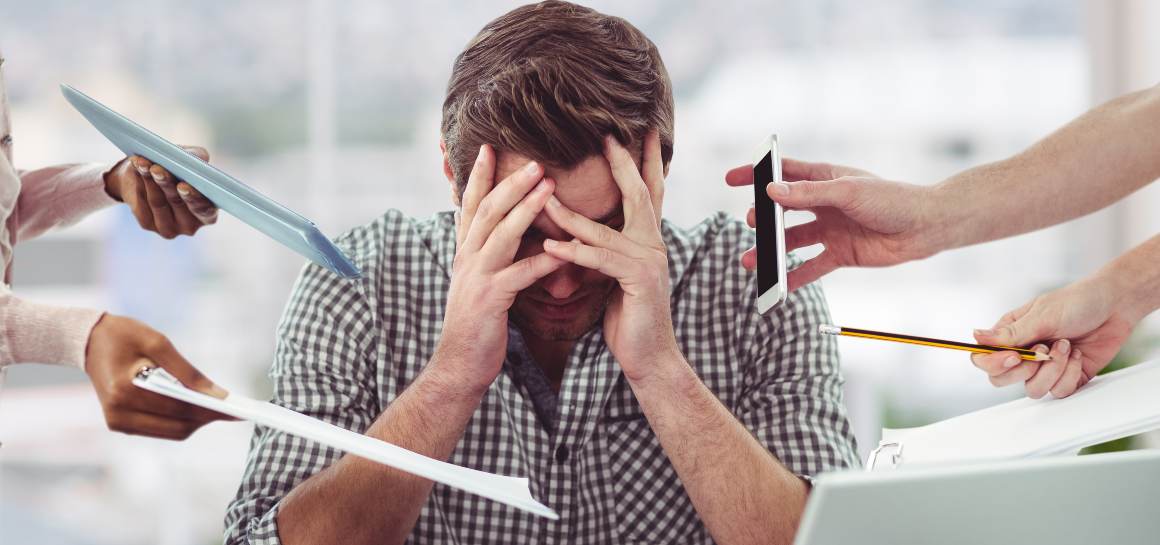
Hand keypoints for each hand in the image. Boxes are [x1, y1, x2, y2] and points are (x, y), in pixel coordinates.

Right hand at [84, 314, 232, 439]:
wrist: (89, 341)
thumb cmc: (124, 335)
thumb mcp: (158, 343)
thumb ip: (188, 372)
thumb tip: (217, 395)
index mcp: (125, 391)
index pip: (178, 409)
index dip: (210, 411)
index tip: (236, 410)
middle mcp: (118, 414)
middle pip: (177, 427)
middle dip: (206, 418)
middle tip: (232, 409)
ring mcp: (117, 422)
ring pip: (171, 432)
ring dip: (195, 421)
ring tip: (217, 407)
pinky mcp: (120, 424)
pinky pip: (160, 429)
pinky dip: (180, 420)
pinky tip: (195, 406)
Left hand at [104, 146, 217, 238]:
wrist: (148, 177)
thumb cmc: (177, 168)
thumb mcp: (191, 159)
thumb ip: (199, 158)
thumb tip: (198, 158)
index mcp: (208, 213)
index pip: (205, 210)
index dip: (194, 198)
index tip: (183, 185)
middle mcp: (190, 225)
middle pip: (177, 203)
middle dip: (166, 183)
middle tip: (156, 169)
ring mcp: (168, 227)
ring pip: (157, 201)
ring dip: (149, 179)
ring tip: (143, 162)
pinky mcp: (147, 224)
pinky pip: (142, 202)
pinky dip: (139, 181)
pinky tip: (137, 168)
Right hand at [436, 145, 563, 392]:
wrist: (459, 365)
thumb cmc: (477, 323)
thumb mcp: (478, 281)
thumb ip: (489, 255)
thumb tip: (501, 232)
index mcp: (465, 252)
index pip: (471, 205)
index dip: (479, 176)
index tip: (490, 147)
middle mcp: (467, 258)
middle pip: (488, 210)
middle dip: (510, 182)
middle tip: (535, 159)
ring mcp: (476, 278)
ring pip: (501, 234)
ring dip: (526, 208)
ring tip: (549, 187)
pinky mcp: (490, 300)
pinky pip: (520, 274)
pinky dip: (543, 260)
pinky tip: (564, 251)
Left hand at [542, 131, 677, 381]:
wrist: (649, 357)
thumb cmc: (628, 317)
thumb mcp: (615, 275)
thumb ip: (605, 249)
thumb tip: (582, 230)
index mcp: (648, 239)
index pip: (647, 191)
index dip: (644, 160)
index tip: (639, 130)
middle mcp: (654, 244)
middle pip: (639, 193)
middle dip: (623, 163)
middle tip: (606, 135)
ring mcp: (649, 261)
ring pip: (605, 229)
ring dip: (570, 214)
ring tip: (544, 197)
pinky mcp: (638, 281)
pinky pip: (600, 261)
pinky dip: (574, 253)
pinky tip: (550, 247)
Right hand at [725, 159, 937, 290]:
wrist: (925, 228)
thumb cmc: (892, 200)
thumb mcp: (848, 192)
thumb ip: (808, 193)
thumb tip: (771, 192)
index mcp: (825, 179)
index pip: (783, 173)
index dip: (757, 175)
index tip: (731, 179)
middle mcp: (824, 204)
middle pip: (783, 210)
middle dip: (762, 218)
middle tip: (751, 223)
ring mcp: (831, 230)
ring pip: (792, 241)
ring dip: (771, 251)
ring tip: (751, 261)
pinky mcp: (840, 254)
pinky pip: (811, 267)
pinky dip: (794, 277)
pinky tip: (777, 286)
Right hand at [970, 275, 1137, 398]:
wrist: (1115, 306)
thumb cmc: (1077, 302)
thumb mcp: (1042, 315)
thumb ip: (1010, 333)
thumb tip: (975, 337)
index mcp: (1010, 335)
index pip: (983, 358)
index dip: (993, 363)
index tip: (1015, 356)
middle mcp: (1023, 353)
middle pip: (1001, 380)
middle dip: (1025, 369)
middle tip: (1043, 351)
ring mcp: (1044, 368)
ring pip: (1032, 389)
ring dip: (1052, 369)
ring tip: (1065, 346)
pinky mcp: (1066, 377)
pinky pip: (1058, 392)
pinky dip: (1070, 374)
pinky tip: (1076, 354)